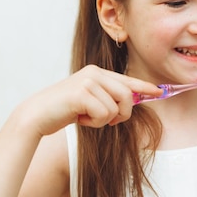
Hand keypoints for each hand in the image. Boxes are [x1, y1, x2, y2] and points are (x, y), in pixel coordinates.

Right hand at [20, 65, 163, 135]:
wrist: (37, 115)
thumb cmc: (64, 111)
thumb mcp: (89, 101)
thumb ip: (108, 98)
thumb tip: (133, 101)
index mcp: (97, 73)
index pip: (127, 80)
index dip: (144, 87)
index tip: (160, 92)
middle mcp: (94, 73)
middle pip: (127, 96)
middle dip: (123, 114)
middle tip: (109, 122)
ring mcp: (88, 81)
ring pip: (116, 107)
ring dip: (104, 120)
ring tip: (85, 118)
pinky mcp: (81, 93)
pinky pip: (104, 114)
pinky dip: (94, 123)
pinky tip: (78, 119)